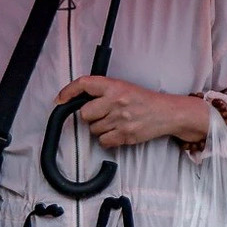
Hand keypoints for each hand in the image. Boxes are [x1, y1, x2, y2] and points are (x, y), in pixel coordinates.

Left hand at [53, 76, 210, 148]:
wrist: (166, 113)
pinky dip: (108, 140)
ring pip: (93, 130)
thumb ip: (102, 92)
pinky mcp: (125, 135)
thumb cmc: (143, 100)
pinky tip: (118, 132)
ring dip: (100, 128)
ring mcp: (121, 120)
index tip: (60, 99)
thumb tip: (78, 100)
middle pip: (85, 114)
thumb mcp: (123, 87)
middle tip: (103, 114)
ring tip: (115, 122)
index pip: (84, 84)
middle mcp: (116, 101)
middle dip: (90, 116)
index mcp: (114, 86)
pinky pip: (103, 142)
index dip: (68, 91)